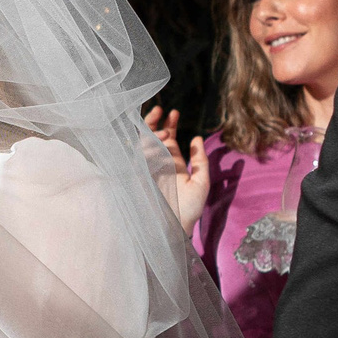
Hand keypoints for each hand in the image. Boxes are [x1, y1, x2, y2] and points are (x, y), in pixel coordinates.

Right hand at [144, 107, 209, 229]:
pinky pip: (135, 155)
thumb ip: (200, 160)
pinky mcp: (138, 175)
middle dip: (155, 122)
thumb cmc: (189, 209)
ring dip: (149, 131)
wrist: (174, 227)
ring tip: (159, 122)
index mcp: (172, 165)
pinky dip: (141, 145)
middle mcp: (158, 165)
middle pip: (153, 138)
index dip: (170, 125)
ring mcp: (146, 169)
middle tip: (160, 110)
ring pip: (143, 143)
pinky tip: (151, 138)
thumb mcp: (201, 182)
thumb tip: (197, 138)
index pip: (168, 140)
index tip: (173, 112)